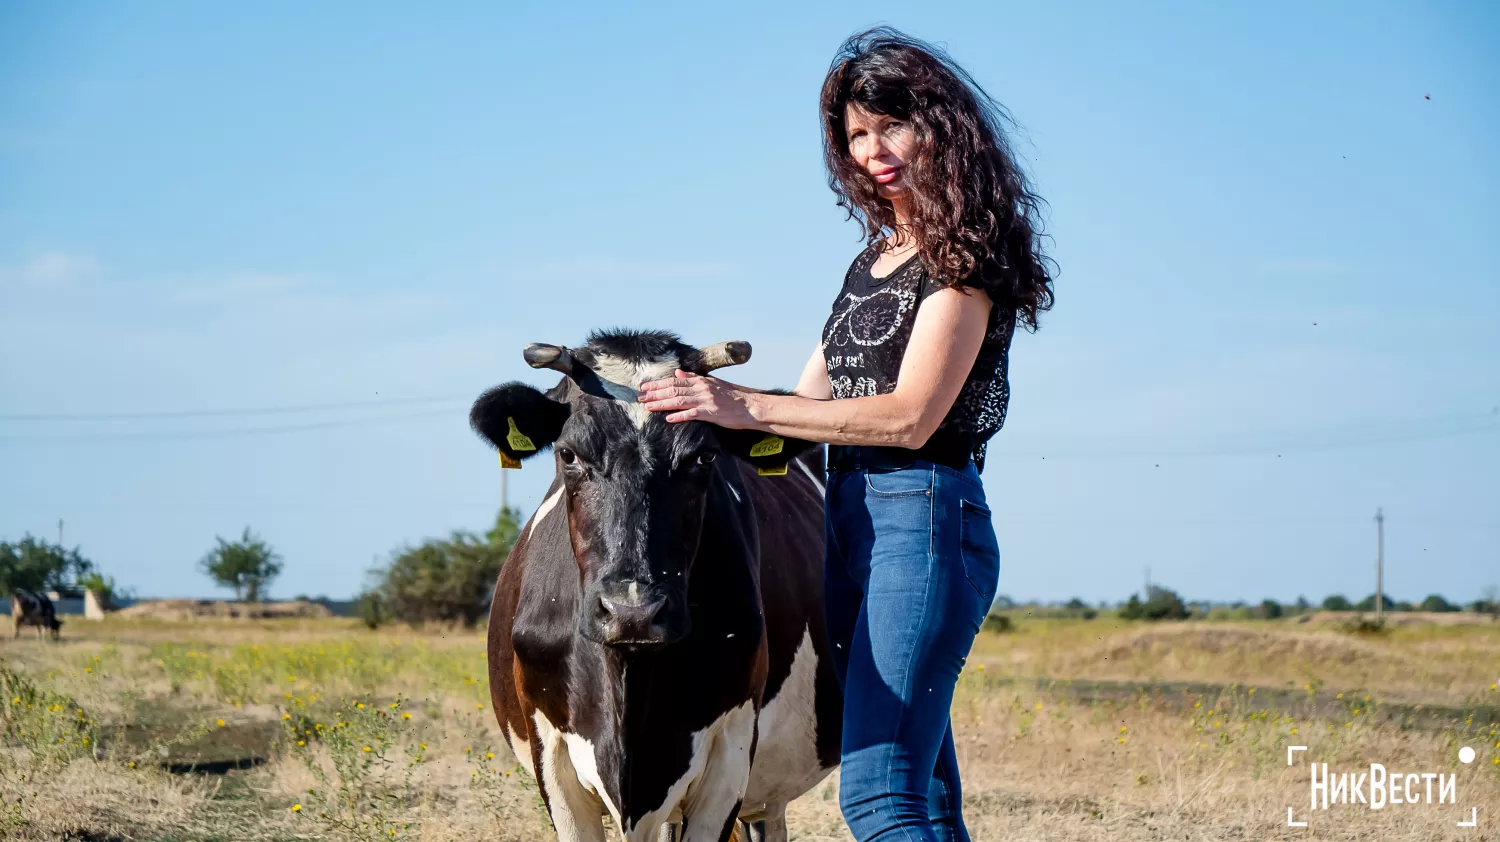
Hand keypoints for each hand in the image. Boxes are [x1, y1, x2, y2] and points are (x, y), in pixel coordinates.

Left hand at [638, 370, 757, 427]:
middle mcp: (701, 388)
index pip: (675, 380)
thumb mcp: (712, 383)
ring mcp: (705, 400)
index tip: (644, 387)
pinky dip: (679, 416)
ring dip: (662, 404)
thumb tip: (677, 371)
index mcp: (700, 381)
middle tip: (640, 398)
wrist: (750, 406)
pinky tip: (668, 419)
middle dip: (655, 394)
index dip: (658, 384)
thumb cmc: (732, 396)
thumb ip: (694, 377)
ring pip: (679, 400)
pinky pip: (692, 414)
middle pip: (673, 389)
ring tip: (648, 407)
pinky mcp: (711, 413)